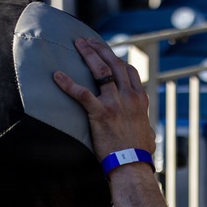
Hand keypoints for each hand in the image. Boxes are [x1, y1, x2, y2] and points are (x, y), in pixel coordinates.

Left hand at [52, 39, 155, 160]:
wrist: (132, 165)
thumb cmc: (138, 155)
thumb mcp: (147, 136)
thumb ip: (146, 129)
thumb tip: (150, 135)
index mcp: (140, 99)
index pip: (129, 71)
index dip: (116, 59)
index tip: (106, 53)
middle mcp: (130, 96)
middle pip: (115, 63)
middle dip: (100, 49)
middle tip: (87, 41)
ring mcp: (116, 103)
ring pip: (101, 70)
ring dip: (88, 54)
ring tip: (77, 45)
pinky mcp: (101, 113)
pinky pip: (82, 93)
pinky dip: (68, 83)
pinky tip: (57, 76)